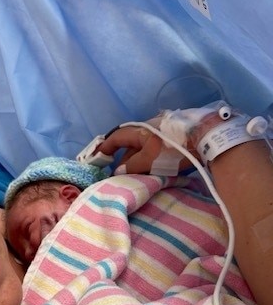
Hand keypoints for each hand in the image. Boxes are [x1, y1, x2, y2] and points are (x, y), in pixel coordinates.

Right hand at [97, 110, 228, 174]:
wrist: (205, 137)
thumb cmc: (173, 148)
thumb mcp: (149, 160)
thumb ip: (132, 166)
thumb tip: (117, 171)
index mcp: (139, 131)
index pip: (116, 138)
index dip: (105, 148)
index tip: (98, 159)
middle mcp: (148, 128)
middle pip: (130, 145)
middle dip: (123, 160)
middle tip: (119, 176)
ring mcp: (162, 132)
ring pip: (143, 148)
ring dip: (137, 161)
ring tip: (136, 176)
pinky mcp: (174, 137)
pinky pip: (155, 149)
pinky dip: (149, 159)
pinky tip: (153, 169)